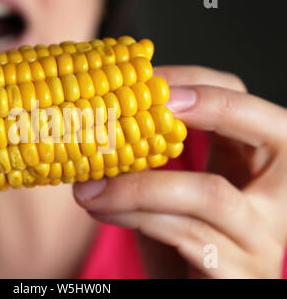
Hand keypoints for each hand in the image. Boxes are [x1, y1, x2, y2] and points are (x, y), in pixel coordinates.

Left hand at [73, 66, 286, 277]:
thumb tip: (102, 119)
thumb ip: (151, 156)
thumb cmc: (177, 236)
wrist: (188, 288)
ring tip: (87, 184)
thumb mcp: (169, 188)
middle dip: (205, 106)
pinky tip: (100, 209)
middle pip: (268, 129)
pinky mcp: (240, 272)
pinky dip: (137, 216)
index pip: (243, 102)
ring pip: (209, 193)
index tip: (144, 77)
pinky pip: (189, 235)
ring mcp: (264, 236)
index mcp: (260, 162)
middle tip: (144, 103)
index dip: (197, 82)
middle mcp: (279, 194)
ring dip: (137, 184)